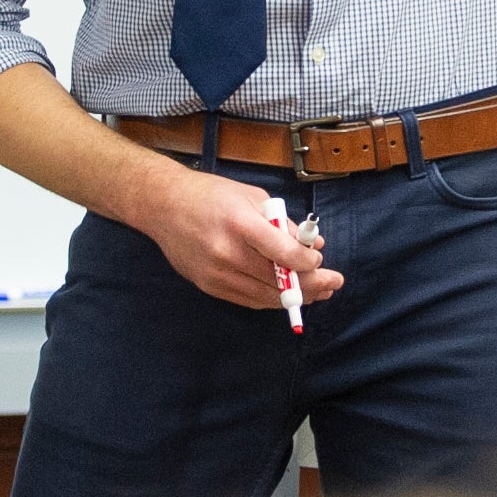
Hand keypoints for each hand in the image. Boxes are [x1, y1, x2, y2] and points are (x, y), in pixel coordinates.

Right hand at [136, 170, 344, 313]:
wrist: (163, 206)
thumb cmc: (211, 196)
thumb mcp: (253, 198)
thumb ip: (284, 224)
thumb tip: (314, 245)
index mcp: (240, 224)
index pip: (283, 254)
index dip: (308, 263)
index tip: (319, 262)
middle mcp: (227, 253)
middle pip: (278, 280)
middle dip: (312, 285)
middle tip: (333, 284)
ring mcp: (216, 274)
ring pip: (265, 296)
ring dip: (295, 297)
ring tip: (318, 293)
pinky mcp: (209, 286)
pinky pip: (248, 300)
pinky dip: (271, 299)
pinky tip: (288, 295)